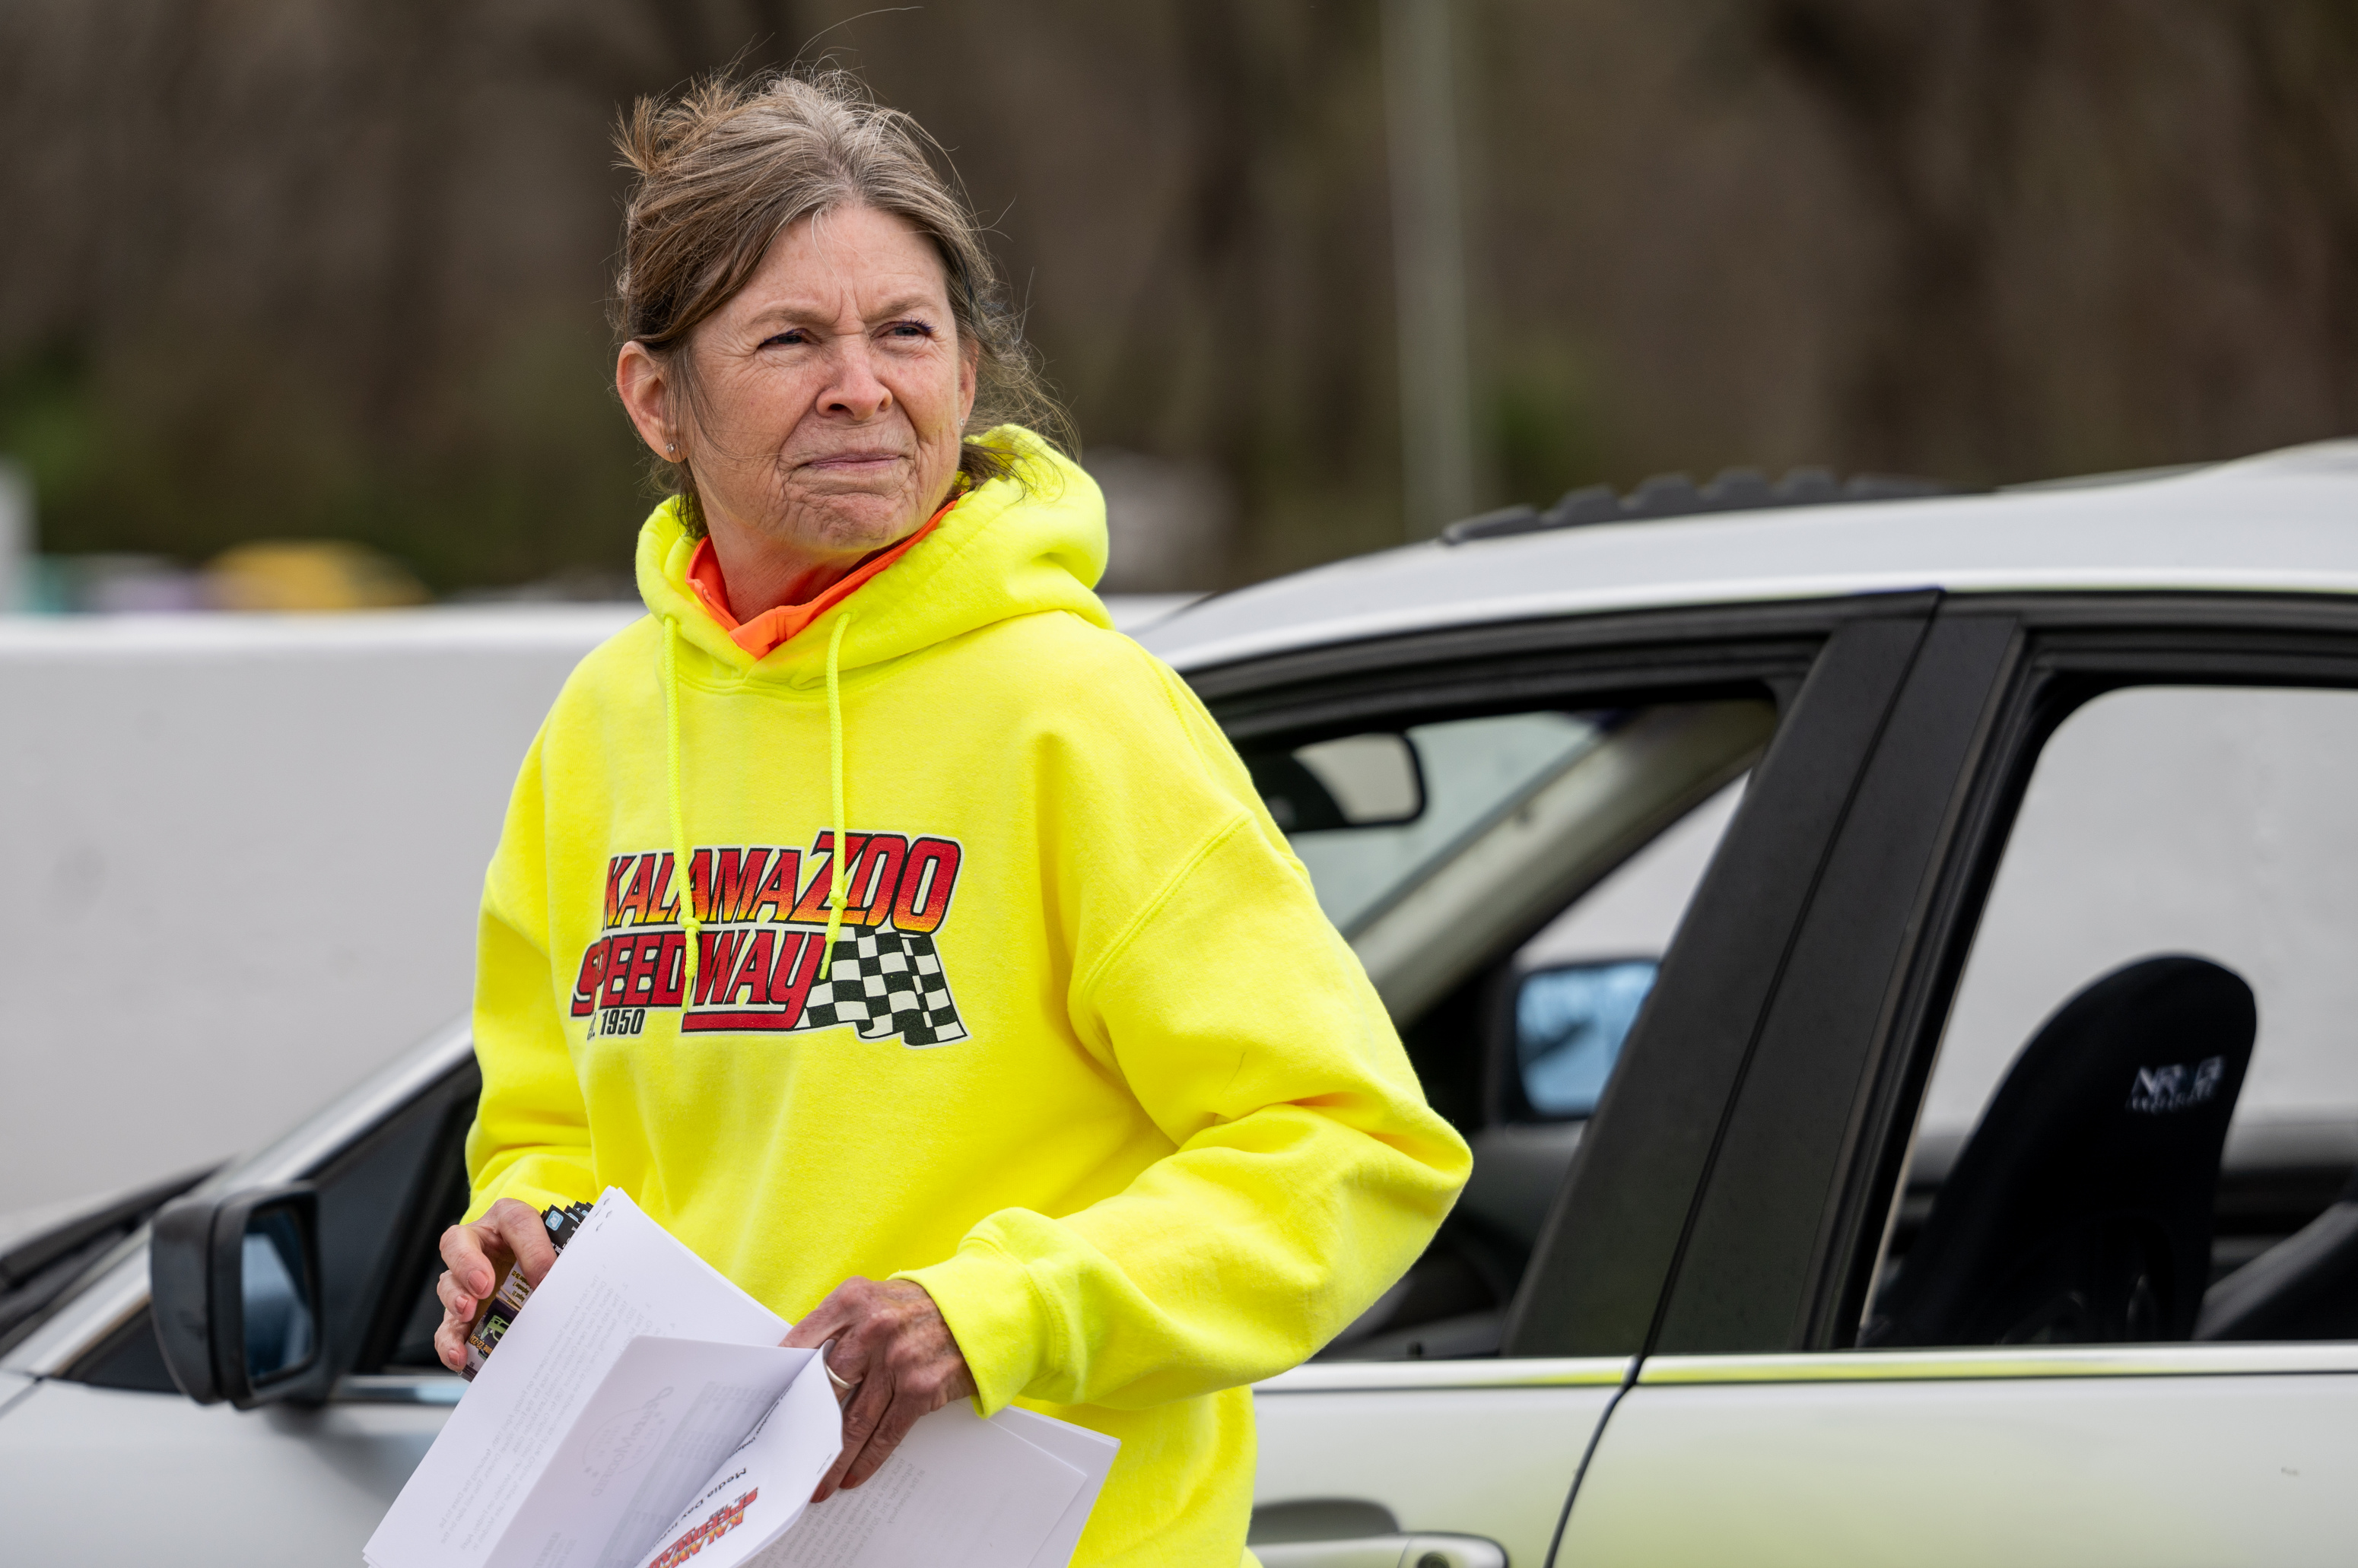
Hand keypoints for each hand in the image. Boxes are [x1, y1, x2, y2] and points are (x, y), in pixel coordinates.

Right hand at [432, 1198, 558, 1372]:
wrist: (539, 1267)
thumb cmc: (548, 1249)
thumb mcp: (560, 1245)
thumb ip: (563, 1257)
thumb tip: (566, 1285)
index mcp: (508, 1219)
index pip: (516, 1221)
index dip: (530, 1247)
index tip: (544, 1276)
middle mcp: (478, 1244)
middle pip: (458, 1244)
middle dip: (468, 1264)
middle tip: (484, 1286)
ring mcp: (465, 1279)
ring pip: (448, 1284)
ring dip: (455, 1300)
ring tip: (466, 1314)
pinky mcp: (461, 1312)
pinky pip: (447, 1325)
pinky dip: (449, 1341)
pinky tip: (459, 1354)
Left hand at [784, 1277, 976, 1499]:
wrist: (981, 1310)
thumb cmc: (920, 1307)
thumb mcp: (875, 1298)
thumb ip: (839, 1326)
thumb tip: (800, 1368)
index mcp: (852, 1301)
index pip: (802, 1341)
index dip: (781, 1375)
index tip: (766, 1403)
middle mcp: (872, 1329)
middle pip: (824, 1387)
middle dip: (803, 1426)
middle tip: (786, 1454)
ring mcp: (897, 1361)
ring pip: (853, 1420)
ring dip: (832, 1458)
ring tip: (817, 1482)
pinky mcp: (921, 1388)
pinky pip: (887, 1433)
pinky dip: (868, 1459)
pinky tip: (853, 1475)